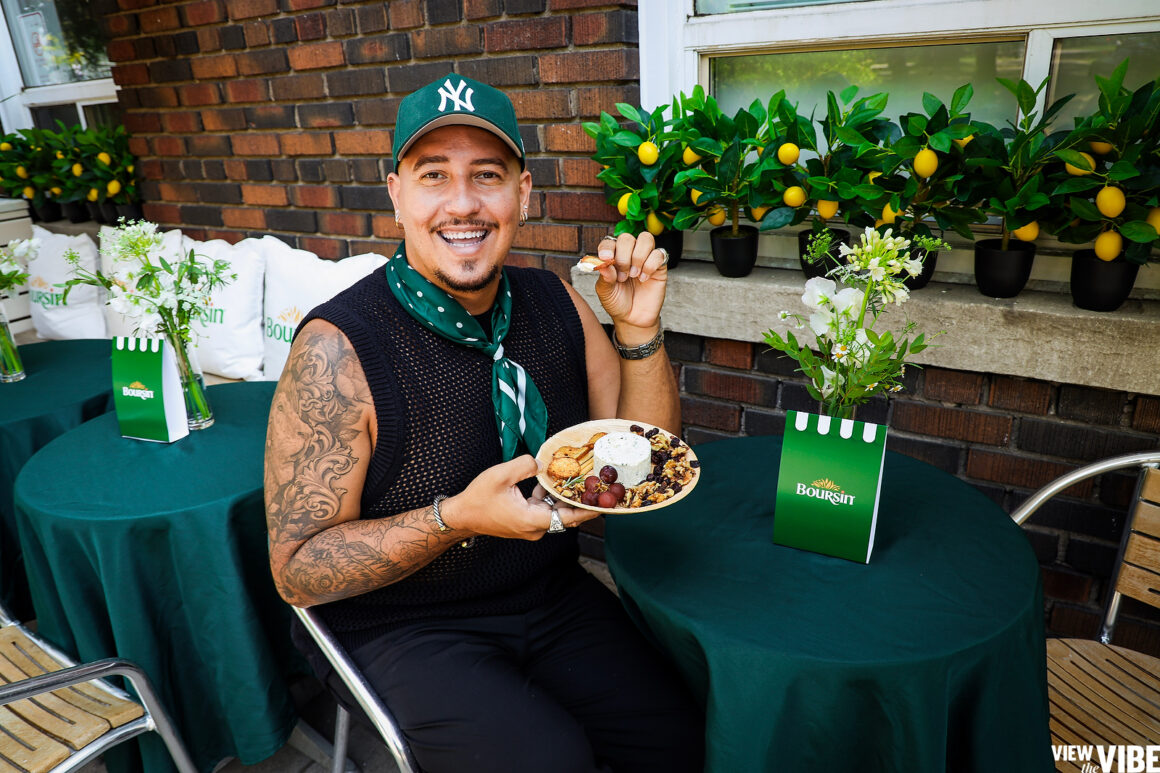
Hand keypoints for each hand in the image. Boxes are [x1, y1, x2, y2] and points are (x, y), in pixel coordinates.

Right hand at [444, 455, 596, 539]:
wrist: (461, 516)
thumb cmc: (478, 498)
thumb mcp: (500, 475)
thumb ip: (525, 466)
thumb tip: (542, 463)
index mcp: (532, 520)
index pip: (569, 517)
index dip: (589, 510)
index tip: (606, 504)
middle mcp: (535, 529)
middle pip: (565, 515)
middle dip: (580, 501)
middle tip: (597, 486)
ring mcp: (530, 528)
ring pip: (554, 512)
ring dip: (563, 498)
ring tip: (577, 480)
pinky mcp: (525, 524)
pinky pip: (544, 511)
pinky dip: (549, 499)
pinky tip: (550, 483)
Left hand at [593, 232, 667, 333]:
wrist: (633, 319)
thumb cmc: (618, 302)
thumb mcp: (605, 292)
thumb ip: (604, 277)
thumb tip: (602, 263)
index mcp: (613, 257)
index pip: (609, 242)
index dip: (607, 247)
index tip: (606, 258)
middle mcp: (629, 254)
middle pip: (627, 238)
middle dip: (623, 256)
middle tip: (622, 276)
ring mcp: (645, 258)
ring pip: (645, 239)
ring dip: (638, 257)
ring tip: (634, 275)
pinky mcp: (659, 266)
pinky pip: (659, 253)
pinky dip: (650, 265)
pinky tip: (644, 279)